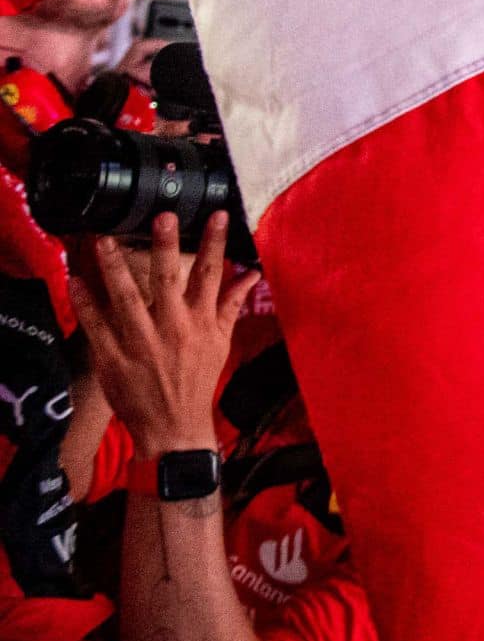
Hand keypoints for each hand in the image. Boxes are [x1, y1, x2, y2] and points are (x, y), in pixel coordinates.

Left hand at [68, 214, 257, 457]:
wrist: (174, 426)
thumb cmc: (198, 381)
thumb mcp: (222, 342)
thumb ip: (232, 305)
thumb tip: (251, 274)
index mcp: (201, 322)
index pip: (211, 274)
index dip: (215, 243)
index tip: (215, 215)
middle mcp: (173, 328)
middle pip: (168, 280)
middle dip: (165, 247)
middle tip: (162, 215)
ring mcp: (141, 342)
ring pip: (127, 297)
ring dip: (114, 267)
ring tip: (104, 240)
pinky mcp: (113, 357)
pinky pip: (96, 325)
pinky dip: (85, 303)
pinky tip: (76, 281)